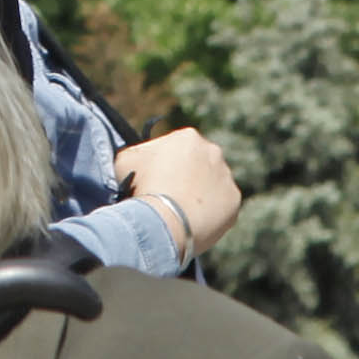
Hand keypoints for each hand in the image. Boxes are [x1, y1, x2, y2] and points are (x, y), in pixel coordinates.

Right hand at [117, 127, 243, 256]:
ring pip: (212, 185)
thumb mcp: (124, 161)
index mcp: (188, 137)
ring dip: (200, 194)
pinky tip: (194, 222)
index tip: (156, 181)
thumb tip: (140, 160)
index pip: (177, 148)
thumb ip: (136, 155)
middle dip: (187, 177)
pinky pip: (221, 206)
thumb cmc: (142, 188)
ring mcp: (226, 177)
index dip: (164, 165)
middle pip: (198, 164)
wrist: (164, 222)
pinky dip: (210, 213)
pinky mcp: (234, 201)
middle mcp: (213, 151)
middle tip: (170, 197)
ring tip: (182, 213)